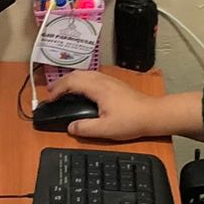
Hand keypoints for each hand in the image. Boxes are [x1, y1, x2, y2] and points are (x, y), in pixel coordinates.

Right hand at [47, 71, 162, 141]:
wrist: (153, 114)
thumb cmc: (132, 121)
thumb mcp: (105, 129)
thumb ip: (85, 128)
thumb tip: (70, 127)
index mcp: (98, 88)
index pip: (71, 82)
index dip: (58, 89)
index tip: (50, 98)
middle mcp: (103, 80)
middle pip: (77, 74)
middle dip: (62, 82)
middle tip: (52, 93)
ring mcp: (110, 80)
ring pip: (85, 74)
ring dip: (72, 80)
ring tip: (64, 90)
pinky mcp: (115, 84)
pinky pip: (93, 77)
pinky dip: (81, 81)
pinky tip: (82, 91)